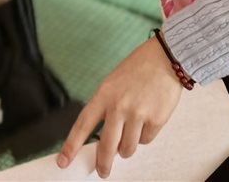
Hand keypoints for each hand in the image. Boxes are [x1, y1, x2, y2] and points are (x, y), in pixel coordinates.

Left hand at [58, 39, 183, 176]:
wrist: (164, 59)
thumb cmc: (138, 69)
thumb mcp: (112, 84)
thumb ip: (105, 108)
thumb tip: (103, 138)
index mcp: (104, 95)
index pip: (82, 125)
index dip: (71, 146)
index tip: (64, 161)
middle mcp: (119, 106)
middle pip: (107, 146)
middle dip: (103, 163)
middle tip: (103, 171)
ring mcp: (138, 114)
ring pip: (127, 149)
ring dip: (127, 148)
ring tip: (130, 133)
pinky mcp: (155, 120)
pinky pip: (145, 141)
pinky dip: (144, 136)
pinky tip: (146, 120)